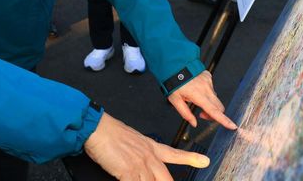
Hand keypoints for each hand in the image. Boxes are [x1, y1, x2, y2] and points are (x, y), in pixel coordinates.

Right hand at [84, 113, 209, 179]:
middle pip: (167, 179)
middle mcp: (149, 156)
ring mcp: (140, 165)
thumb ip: (140, 153)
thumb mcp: (131, 140)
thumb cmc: (109, 133)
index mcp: (150, 146)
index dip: (190, 158)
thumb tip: (141, 164)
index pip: (174, 153)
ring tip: (140, 179)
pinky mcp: (129, 172)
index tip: (204, 161)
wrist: (98, 128)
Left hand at [167, 71, 236, 129]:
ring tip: (194, 97)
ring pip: (214, 98)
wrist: (175, 65)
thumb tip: (194, 123)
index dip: (224, 120)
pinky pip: (211, 88)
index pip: (213, 111)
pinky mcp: (209, 76)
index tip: (232, 126)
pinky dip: (206, 92)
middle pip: (219, 107)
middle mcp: (206, 88)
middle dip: (214, 114)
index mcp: (198, 95)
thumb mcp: (175, 100)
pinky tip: (196, 88)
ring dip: (208, 102)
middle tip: (201, 114)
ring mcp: (208, 82)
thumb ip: (185, 113)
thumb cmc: (173, 82)